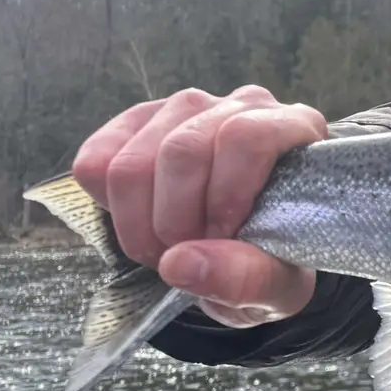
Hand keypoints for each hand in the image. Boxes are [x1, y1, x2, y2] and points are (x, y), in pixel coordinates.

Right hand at [72, 85, 327, 327]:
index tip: (221, 237)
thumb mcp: (278, 285)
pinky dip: (108, 207)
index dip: (223, 196)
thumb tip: (179, 262)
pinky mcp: (138, 123)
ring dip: (139, 221)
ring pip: (132, 159)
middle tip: (187, 254)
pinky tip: (142, 223)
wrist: (248, 252)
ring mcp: (187, 109)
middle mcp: (242, 106)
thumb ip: (246, 278)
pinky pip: (95, 160)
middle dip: (174, 220)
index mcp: (295, 129)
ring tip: (167, 249)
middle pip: (182, 150)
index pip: (245, 136)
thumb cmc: (275, 259)